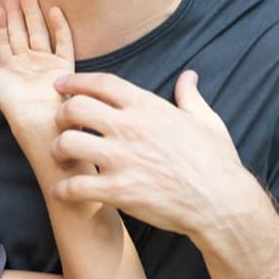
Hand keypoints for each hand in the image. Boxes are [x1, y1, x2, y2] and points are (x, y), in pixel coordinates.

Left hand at [0, 0, 73, 141]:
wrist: (37, 116)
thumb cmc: (12, 100)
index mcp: (10, 67)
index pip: (4, 39)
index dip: (0, 22)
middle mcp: (28, 63)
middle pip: (21, 32)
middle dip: (16, 13)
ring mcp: (46, 64)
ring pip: (40, 32)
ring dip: (34, 14)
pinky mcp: (64, 66)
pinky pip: (64, 42)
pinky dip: (60, 26)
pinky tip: (54, 10)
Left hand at [49, 68, 263, 238]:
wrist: (221, 201)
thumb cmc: (216, 162)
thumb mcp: (207, 121)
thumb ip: (190, 97)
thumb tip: (189, 77)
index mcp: (148, 107)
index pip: (100, 83)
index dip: (74, 82)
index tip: (60, 86)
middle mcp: (130, 128)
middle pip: (74, 108)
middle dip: (60, 116)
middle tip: (61, 127)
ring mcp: (122, 159)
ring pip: (67, 143)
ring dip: (57, 151)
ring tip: (62, 159)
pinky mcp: (118, 190)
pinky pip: (75, 186)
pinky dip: (63, 189)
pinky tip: (62, 191)